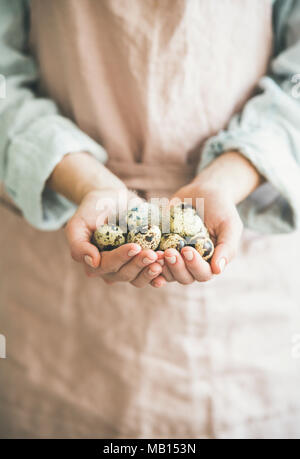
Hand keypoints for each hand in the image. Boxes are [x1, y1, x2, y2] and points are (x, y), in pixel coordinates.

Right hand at [65, 190, 163, 287]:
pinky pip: (151, 275)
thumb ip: (79, 244)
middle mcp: (111, 270)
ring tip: (163, 259)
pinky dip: (161, 272)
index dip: (122, 258)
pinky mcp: (142, 264)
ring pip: (139, 278)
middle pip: (125, 274)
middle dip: (140, 264)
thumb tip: (92, 262)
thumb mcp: (78, 224)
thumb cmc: (91, 210)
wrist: (111, 199)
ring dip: (151, 272)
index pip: (108, 265)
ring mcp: (128, 268)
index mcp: (94, 264)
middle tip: (153, 254)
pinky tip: (168, 266)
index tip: (135, 246)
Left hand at [151, 150, 262, 286]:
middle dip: (176, 267)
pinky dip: (148, 260)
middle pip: (184, 277)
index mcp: (211, 263)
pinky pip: (153, 261)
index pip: (203, 274)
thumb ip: (227, 248)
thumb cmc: (221, 209)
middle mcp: (193, 265)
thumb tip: (218, 271)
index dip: (194, 266)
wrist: (204, 192)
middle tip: (169, 252)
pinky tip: (143, 253)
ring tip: (155, 253)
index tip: (187, 250)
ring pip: (167, 273)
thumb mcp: (230, 225)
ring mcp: (176, 258)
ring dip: (161, 266)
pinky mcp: (162, 248)